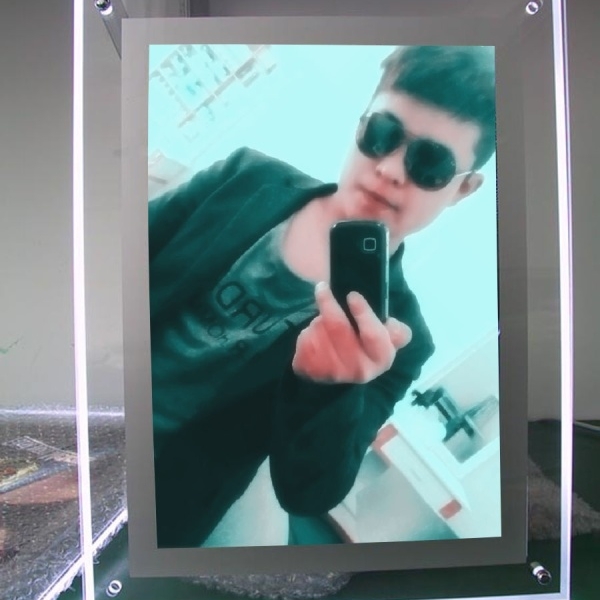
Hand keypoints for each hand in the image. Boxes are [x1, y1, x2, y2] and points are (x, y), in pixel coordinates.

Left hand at [292, 282, 411, 383]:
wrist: (339, 370)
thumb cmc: (366, 346)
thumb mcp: (386, 338)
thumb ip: (396, 331)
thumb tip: (392, 324)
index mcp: (382, 358)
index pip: (374, 335)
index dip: (363, 314)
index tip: (352, 295)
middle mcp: (359, 370)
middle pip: (338, 327)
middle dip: (329, 305)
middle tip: (322, 287)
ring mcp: (334, 372)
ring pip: (319, 331)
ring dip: (318, 319)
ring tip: (323, 316)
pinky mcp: (312, 370)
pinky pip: (305, 340)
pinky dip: (307, 331)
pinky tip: (314, 332)